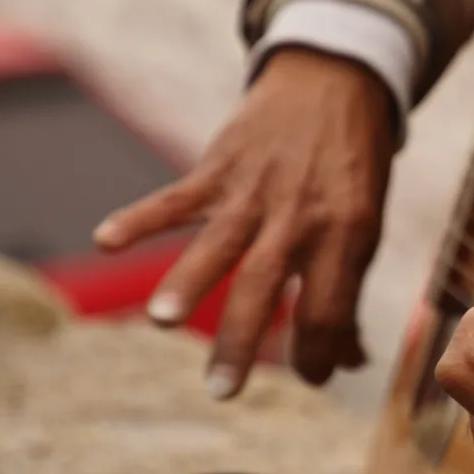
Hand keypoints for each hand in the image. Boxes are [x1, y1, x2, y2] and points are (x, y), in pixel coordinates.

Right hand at [93, 48, 394, 391]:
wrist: (336, 82)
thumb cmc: (353, 168)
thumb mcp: (368, 225)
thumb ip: (349, 289)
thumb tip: (349, 361)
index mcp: (347, 233)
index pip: (329, 308)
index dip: (321, 353)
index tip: (310, 377)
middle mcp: (299, 215)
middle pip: (267, 285)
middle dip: (243, 341)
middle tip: (220, 391)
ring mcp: (255, 190)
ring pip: (218, 243)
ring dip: (188, 283)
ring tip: (160, 322)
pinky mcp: (221, 167)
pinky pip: (176, 196)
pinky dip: (139, 217)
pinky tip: (105, 239)